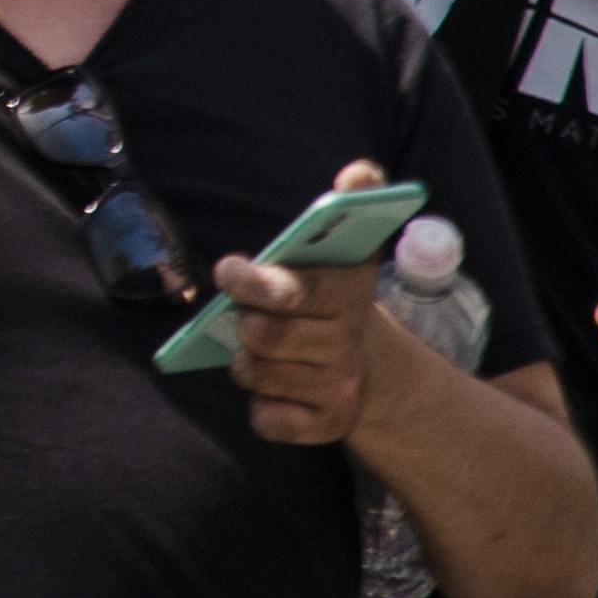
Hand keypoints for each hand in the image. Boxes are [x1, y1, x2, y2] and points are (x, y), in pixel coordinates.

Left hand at [215, 158, 401, 446]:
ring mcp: (338, 386)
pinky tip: (274, 393)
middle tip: (243, 315)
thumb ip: (353, 203)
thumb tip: (362, 172)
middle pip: (265, 336)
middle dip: (243, 324)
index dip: (255, 283)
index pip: (295, 290)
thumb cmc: (329, 297)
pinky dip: (263, 410)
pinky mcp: (326, 425)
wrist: (369, 367)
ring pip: (255, 374)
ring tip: (259, 349)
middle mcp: (346, 344)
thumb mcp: (343, 250)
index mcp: (348, 294)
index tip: (228, 271)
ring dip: (245, 362)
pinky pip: (268, 420)